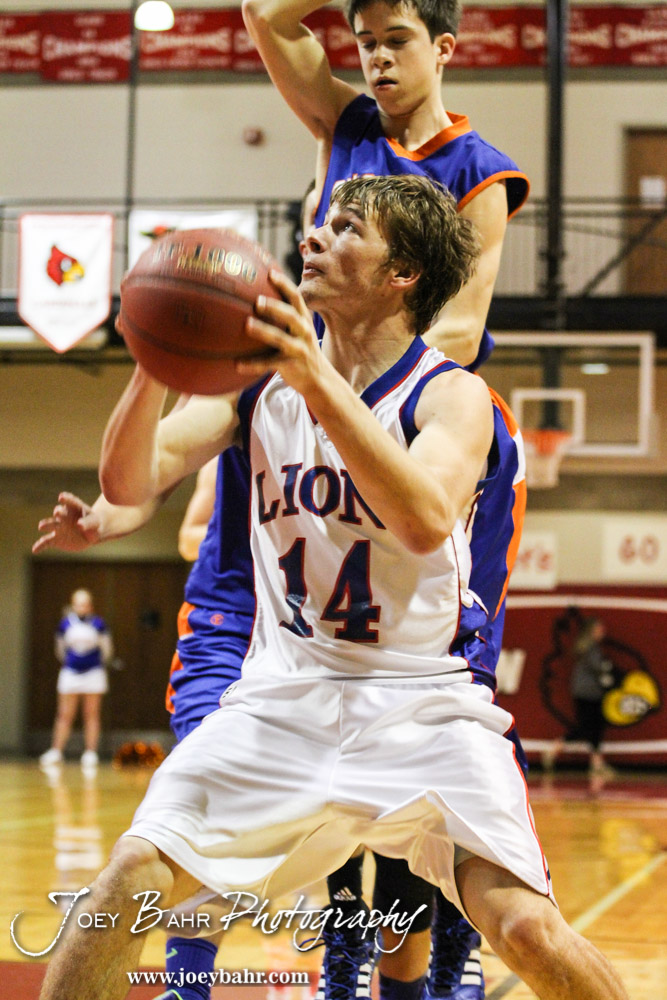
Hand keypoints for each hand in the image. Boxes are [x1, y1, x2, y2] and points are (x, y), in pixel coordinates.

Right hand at [32, 493, 101, 553]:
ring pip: (50, 524)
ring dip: (46, 524)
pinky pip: (45, 542)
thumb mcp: (94, 522)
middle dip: (58, 512)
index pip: (70, 501)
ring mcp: (58, 527)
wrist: (89, 534)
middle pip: (59, 512)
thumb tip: (79, 525)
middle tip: (57, 512)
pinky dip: (40, 545)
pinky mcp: (55, 539)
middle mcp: (63, 515)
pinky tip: (35, 550)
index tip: (62, 497)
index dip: (66, 498)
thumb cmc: (93, 524)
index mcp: (74, 507)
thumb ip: (87, 523)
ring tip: (41, 526)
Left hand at [237, 269, 326, 394]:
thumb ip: (283, 316)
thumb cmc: (300, 348)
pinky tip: (237, 364)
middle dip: (275, 307)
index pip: (295, 297)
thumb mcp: (297, 330)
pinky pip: (270, 364)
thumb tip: (254, 296)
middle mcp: (304, 332)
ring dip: (264, 331)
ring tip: (247, 325)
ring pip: (281, 339)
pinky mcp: (292, 366)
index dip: (284, 284)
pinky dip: (253, 365)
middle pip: (291, 316)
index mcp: (303, 319)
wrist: (319, 378)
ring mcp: (299, 349)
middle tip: (257, 301)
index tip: (270, 272)